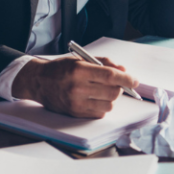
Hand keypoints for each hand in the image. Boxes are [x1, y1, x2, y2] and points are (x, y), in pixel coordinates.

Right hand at [11, 56, 138, 118]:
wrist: (38, 81)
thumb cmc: (60, 68)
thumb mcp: (79, 59)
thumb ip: (103, 63)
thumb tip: (123, 70)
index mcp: (79, 70)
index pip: (110, 75)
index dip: (126, 78)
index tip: (134, 80)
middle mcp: (77, 87)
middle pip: (113, 92)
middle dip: (119, 88)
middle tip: (116, 84)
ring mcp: (76, 102)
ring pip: (109, 104)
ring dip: (111, 98)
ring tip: (102, 91)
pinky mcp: (75, 113)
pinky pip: (100, 113)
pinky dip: (102, 106)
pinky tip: (95, 99)